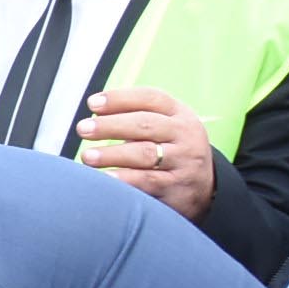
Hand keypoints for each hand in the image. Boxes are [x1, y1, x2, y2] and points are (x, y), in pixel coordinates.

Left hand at [77, 88, 216, 220]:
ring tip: (87, 156)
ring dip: (112, 154)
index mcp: (180, 115)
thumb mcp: (165, 128)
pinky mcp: (176, 188)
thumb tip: (94, 114)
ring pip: (145, 154)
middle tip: (83, 128)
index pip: (151, 99)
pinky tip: (105, 178)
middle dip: (111, 126)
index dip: (121, 99)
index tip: (93, 103)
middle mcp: (185, 135)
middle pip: (145, 124)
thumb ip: (136, 118)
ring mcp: (183, 162)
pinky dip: (124, 179)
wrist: (205, 189)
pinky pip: (147, 182)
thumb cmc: (171, 151)